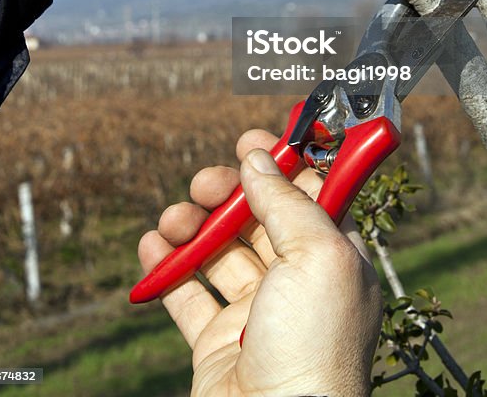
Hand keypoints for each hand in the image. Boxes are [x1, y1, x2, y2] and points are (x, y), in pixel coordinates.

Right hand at [138, 129, 382, 396]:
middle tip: (205, 183)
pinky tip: (152, 247)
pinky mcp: (218, 343)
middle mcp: (299, 283)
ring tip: (172, 220)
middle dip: (228, 192)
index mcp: (334, 258)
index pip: (311, 194)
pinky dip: (166, 268)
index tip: (251, 139)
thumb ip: (286, 201)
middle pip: (259, 217)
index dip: (283, 162)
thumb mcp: (316, 256)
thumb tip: (259, 158)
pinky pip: (188, 295)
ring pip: (220, 251)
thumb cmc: (313, 347)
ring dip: (192, 227)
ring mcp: (257, 314)